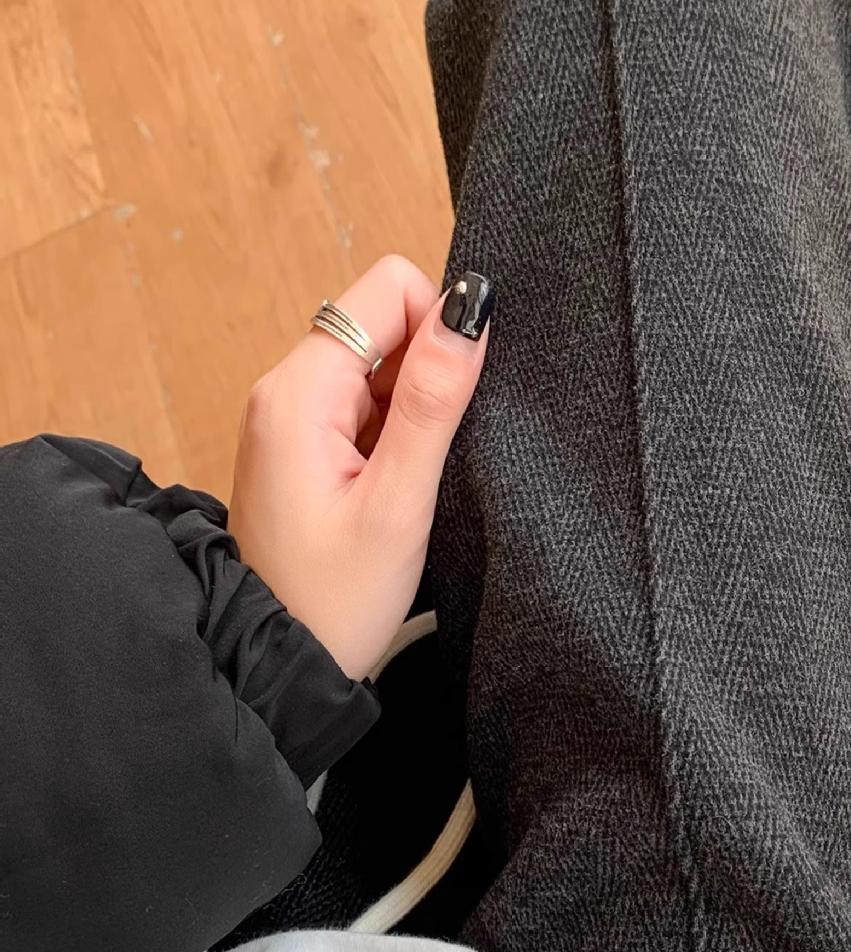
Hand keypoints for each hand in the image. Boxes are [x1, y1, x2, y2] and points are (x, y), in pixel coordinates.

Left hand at [229, 254, 489, 679]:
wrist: (279, 664)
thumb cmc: (333, 601)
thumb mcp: (399, 503)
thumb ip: (435, 400)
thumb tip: (471, 308)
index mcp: (299, 390)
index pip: (388, 288)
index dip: (438, 331)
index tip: (446, 408)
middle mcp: (285, 387)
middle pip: (384, 320)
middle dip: (426, 374)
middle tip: (420, 459)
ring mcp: (291, 413)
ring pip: (380, 363)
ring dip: (411, 409)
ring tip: (403, 482)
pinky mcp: (303, 440)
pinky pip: (366, 402)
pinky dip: (394, 433)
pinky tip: (391, 488)